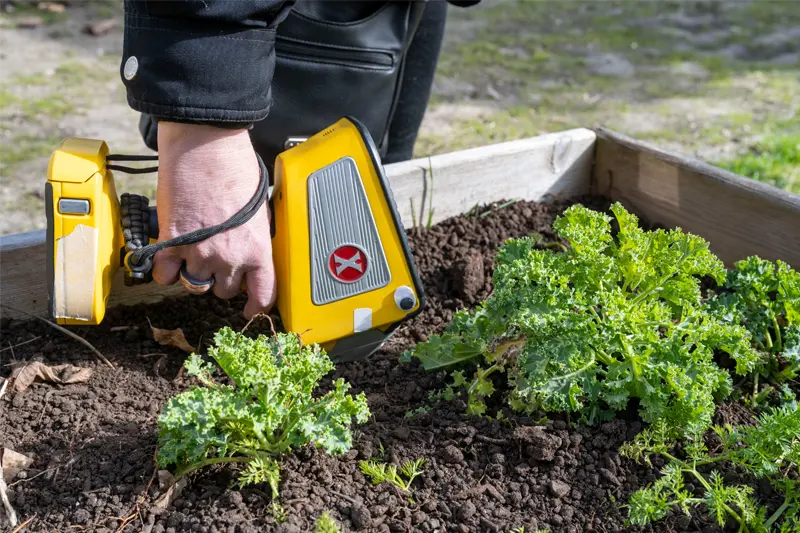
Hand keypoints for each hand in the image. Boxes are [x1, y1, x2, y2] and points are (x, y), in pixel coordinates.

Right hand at [153, 122, 275, 317]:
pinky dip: (166, 270)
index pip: (263, 294)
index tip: (250, 309)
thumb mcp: (259, 208)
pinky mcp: (170, 244)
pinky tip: (171, 255)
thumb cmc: (236, 168)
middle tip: (217, 259)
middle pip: (224, 291)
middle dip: (221, 279)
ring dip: (194, 273)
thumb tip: (250, 250)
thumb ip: (255, 236)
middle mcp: (229, 257)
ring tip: (194, 252)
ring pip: (195, 285)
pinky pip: (165, 276)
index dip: (256, 306)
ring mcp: (198, 253)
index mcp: (258, 249)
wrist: (205, 145)